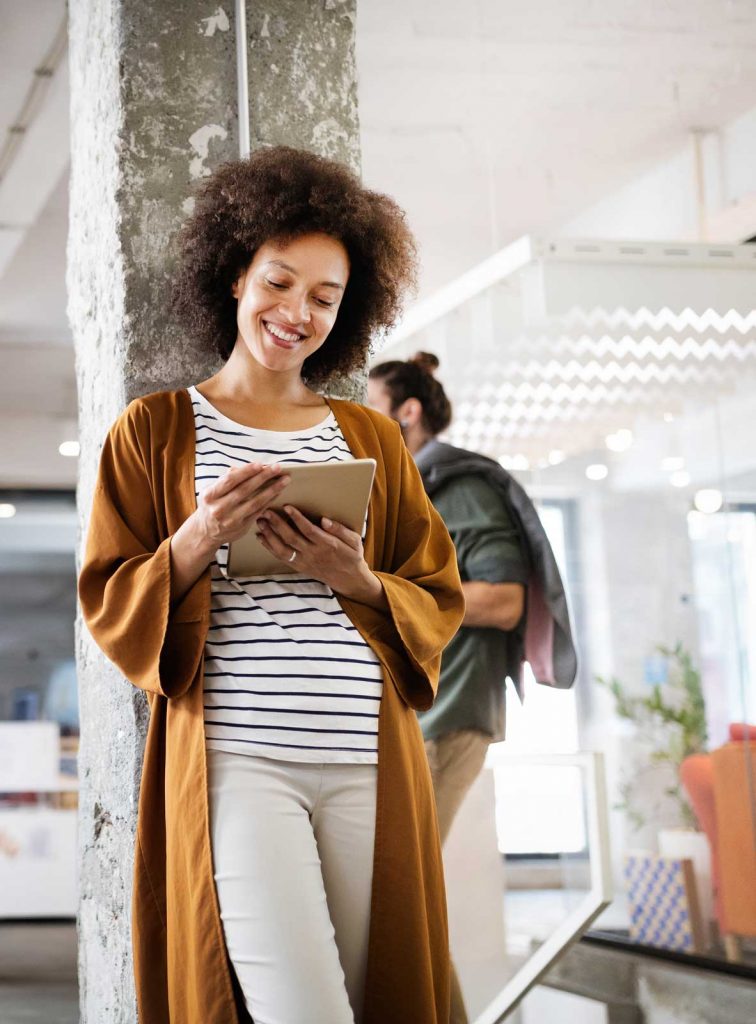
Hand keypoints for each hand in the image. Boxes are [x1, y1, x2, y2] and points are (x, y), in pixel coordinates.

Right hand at [192, 462, 290, 554]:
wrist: (205, 533)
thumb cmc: (211, 507)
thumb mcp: (212, 492)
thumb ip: (226, 480)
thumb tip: (244, 468)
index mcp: (210, 496)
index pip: (230, 480)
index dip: (246, 471)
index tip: (260, 464)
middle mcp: (219, 508)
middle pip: (245, 489)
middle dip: (263, 477)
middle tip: (277, 468)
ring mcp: (231, 519)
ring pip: (255, 502)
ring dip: (272, 490)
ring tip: (284, 480)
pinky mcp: (242, 527)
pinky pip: (259, 511)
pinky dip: (269, 501)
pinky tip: (278, 493)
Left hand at [256, 505, 385, 607]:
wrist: (349, 580)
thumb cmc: (352, 557)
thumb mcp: (354, 541)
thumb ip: (340, 530)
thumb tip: (324, 520)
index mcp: (328, 545)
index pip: (309, 530)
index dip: (297, 518)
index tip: (287, 507)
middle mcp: (314, 554)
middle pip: (291, 538)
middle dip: (277, 524)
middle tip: (266, 511)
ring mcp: (305, 562)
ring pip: (283, 549)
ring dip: (270, 535)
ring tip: (260, 522)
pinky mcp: (300, 567)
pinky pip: (282, 558)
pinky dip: (270, 547)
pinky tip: (262, 537)